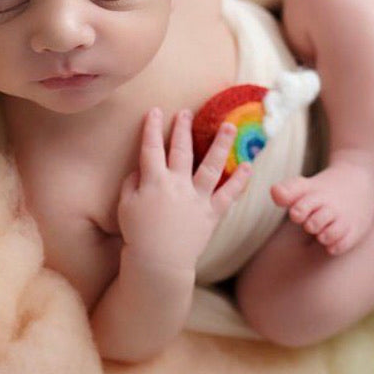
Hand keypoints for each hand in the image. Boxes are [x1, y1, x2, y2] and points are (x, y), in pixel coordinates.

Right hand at [118, 107, 251, 270]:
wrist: (158, 263)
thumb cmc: (138, 234)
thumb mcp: (125, 206)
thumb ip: (131, 183)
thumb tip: (138, 168)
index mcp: (154, 181)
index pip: (151, 148)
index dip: (152, 128)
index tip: (155, 111)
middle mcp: (177, 184)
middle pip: (182, 150)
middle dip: (183, 128)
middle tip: (187, 112)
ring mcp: (197, 198)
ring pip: (211, 166)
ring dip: (221, 144)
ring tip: (229, 126)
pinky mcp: (211, 213)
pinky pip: (228, 195)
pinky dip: (239, 181)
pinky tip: (248, 165)